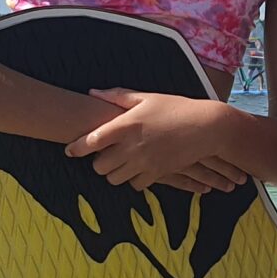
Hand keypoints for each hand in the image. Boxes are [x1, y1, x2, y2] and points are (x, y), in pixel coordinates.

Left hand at [68, 89, 242, 192]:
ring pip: (114, 179)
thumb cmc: (176, 108)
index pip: (91, 141)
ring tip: (119, 163)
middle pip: (99, 166)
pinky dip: (132, 179)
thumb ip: (118, 96)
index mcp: (127, 124)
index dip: (76, 148)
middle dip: (98, 162)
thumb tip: (93, 92)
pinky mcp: (157, 174)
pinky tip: (136, 169)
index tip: (69, 150)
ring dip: (113, 172)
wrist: (206, 127)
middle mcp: (132, 146)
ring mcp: (145, 162)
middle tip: (104, 155)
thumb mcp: (147, 97)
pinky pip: (135, 185)